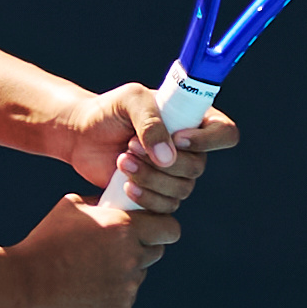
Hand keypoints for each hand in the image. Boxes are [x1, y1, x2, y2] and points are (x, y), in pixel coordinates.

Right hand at [10, 192, 175, 307]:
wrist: (25, 283)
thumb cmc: (44, 241)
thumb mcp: (70, 207)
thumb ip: (101, 203)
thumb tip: (115, 201)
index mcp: (126, 228)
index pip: (169, 228)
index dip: (161, 228)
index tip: (152, 229)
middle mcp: (132, 257)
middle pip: (156, 252)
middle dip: (142, 248)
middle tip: (117, 248)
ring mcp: (127, 286)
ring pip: (137, 275)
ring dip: (123, 271)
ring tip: (90, 269)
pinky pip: (123, 297)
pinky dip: (110, 293)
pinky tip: (84, 288)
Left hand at [67, 84, 242, 215]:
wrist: (81, 135)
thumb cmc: (109, 111)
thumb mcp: (130, 101)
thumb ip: (150, 121)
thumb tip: (168, 158)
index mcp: (194, 120)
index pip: (225, 133)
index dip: (208, 141)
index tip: (178, 138)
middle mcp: (191, 149)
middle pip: (197, 167)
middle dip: (162, 161)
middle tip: (129, 146)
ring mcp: (175, 174)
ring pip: (181, 189)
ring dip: (150, 178)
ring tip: (121, 160)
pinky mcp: (157, 194)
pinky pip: (165, 207)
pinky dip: (146, 198)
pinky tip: (125, 185)